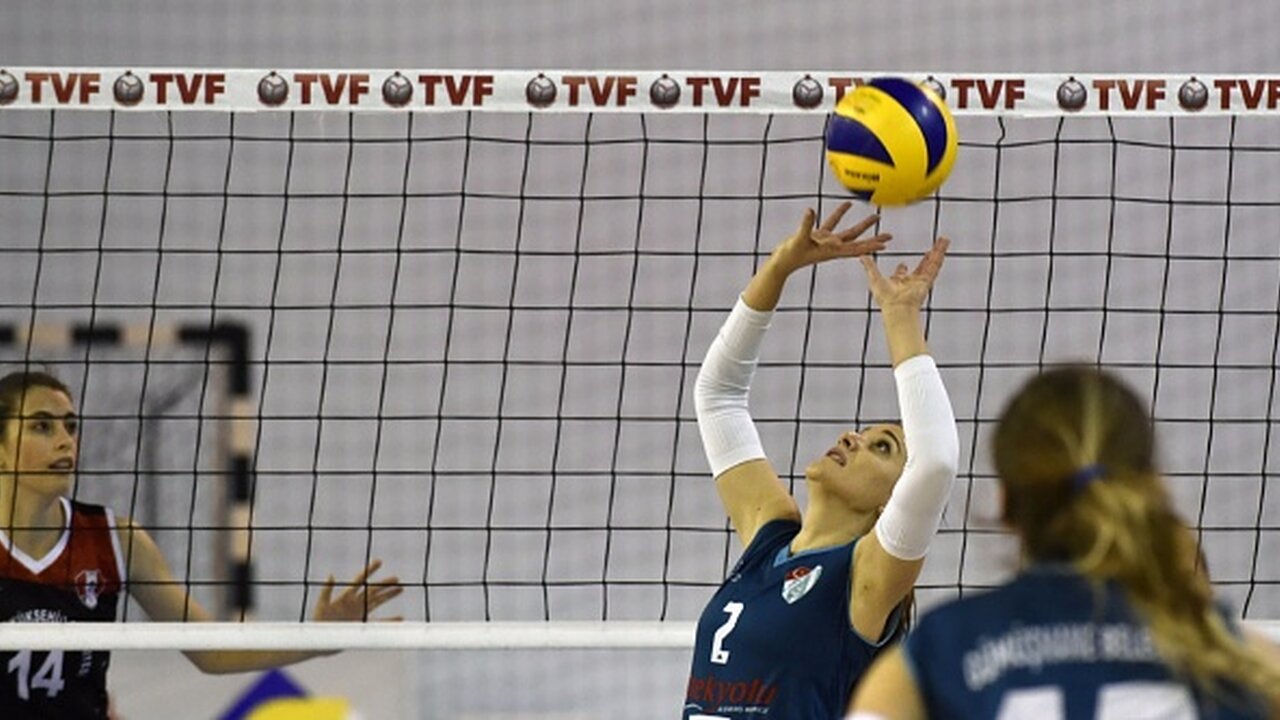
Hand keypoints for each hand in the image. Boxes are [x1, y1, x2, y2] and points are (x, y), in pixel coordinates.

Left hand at [313, 559, 402, 621]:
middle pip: (372, 590)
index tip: (379, 562)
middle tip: (396, 578)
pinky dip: (389, 620)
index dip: (369, 570)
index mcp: (345, 596)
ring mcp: (358, 613)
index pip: (360, 580)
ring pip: (377, 602)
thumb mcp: (321, 605)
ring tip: (400, 589)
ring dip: (388, 596)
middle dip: (384, 584)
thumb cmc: (318, 621)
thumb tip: (330, 575)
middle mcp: (354, 603)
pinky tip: (399, 618)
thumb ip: (326, 590)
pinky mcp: (360, 625)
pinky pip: (378, 622)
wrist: (318, 640)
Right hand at [768, 201, 890, 276]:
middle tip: (890, 236)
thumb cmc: (790, 255)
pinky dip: (840, 213)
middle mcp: (833, 247)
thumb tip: (811, 210)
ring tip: (876, 216)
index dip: (870, 246)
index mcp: (832, 250)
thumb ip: (805, 225)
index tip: (885, 245)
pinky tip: (847, 204)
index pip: (855, 249)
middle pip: (858, 242)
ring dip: (863, 225)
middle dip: (874, 239)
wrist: (781, 262)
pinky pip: (833, 223)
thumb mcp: (798, 239)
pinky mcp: (818, 235)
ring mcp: (827, 241)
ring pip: (849, 232)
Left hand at [860, 237, 949, 312]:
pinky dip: (940, 255)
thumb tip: (861, 256)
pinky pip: (935, 265)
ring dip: (938, 250)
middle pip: (922, 265)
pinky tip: (944, 246)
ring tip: (944, 239)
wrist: (897, 307)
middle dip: (928, 255)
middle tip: (934, 246)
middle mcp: (911, 282)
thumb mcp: (874, 277)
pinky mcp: (927, 280)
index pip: (901, 274)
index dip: (902, 270)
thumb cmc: (885, 298)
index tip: (903, 264)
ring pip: (932, 262)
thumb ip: (869, 266)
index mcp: (898, 283)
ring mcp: (921, 281)